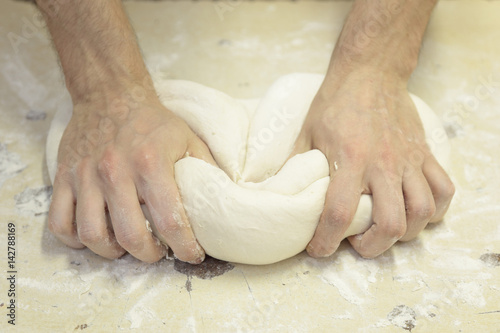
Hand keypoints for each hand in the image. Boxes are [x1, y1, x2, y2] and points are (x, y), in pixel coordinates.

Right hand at [48, 91, 214, 262]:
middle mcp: (115, 172)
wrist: (110, 94)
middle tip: (158, 252)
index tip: (191, 255)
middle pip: (130, 236)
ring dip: (112, 252)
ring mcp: (86, 176)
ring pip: (91, 235)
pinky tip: (94, 235)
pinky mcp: (64, 177)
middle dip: (149, 255)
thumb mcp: (188, 139)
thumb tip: (223, 200)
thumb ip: (206, 169)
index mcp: (151, 164)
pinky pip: (59, 223)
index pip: (170, 221)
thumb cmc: (152, 121)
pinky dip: (75, 239)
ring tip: (126, 247)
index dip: (184, 247)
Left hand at [292, 70, 454, 257]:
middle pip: (390, 224)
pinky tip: (416, 211)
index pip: (339, 213)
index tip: (319, 249)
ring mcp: (408, 159)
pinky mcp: (425, 153)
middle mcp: (382, 164)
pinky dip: (435, 209)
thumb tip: (280, 191)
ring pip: (421, 213)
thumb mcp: (307, 132)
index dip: (326, 241)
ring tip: (384, 229)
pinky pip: (444, 190)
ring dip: (404, 233)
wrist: (370, 71)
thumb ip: (296, 164)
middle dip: (372, 247)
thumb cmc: (335, 102)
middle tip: (356, 243)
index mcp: (349, 159)